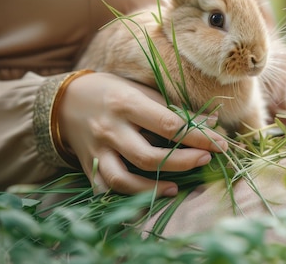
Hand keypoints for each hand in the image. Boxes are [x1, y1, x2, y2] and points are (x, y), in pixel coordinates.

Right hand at [57, 72, 226, 195]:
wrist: (64, 100)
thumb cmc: (111, 91)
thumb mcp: (141, 90)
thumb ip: (173, 108)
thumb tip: (212, 124)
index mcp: (127, 103)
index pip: (170, 125)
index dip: (199, 137)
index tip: (221, 144)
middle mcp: (111, 129)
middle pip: (149, 156)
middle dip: (183, 162)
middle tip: (206, 160)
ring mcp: (97, 151)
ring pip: (123, 179)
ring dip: (152, 188)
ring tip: (175, 188)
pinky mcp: (87, 165)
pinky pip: (104, 188)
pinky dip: (123, 196)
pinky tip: (143, 196)